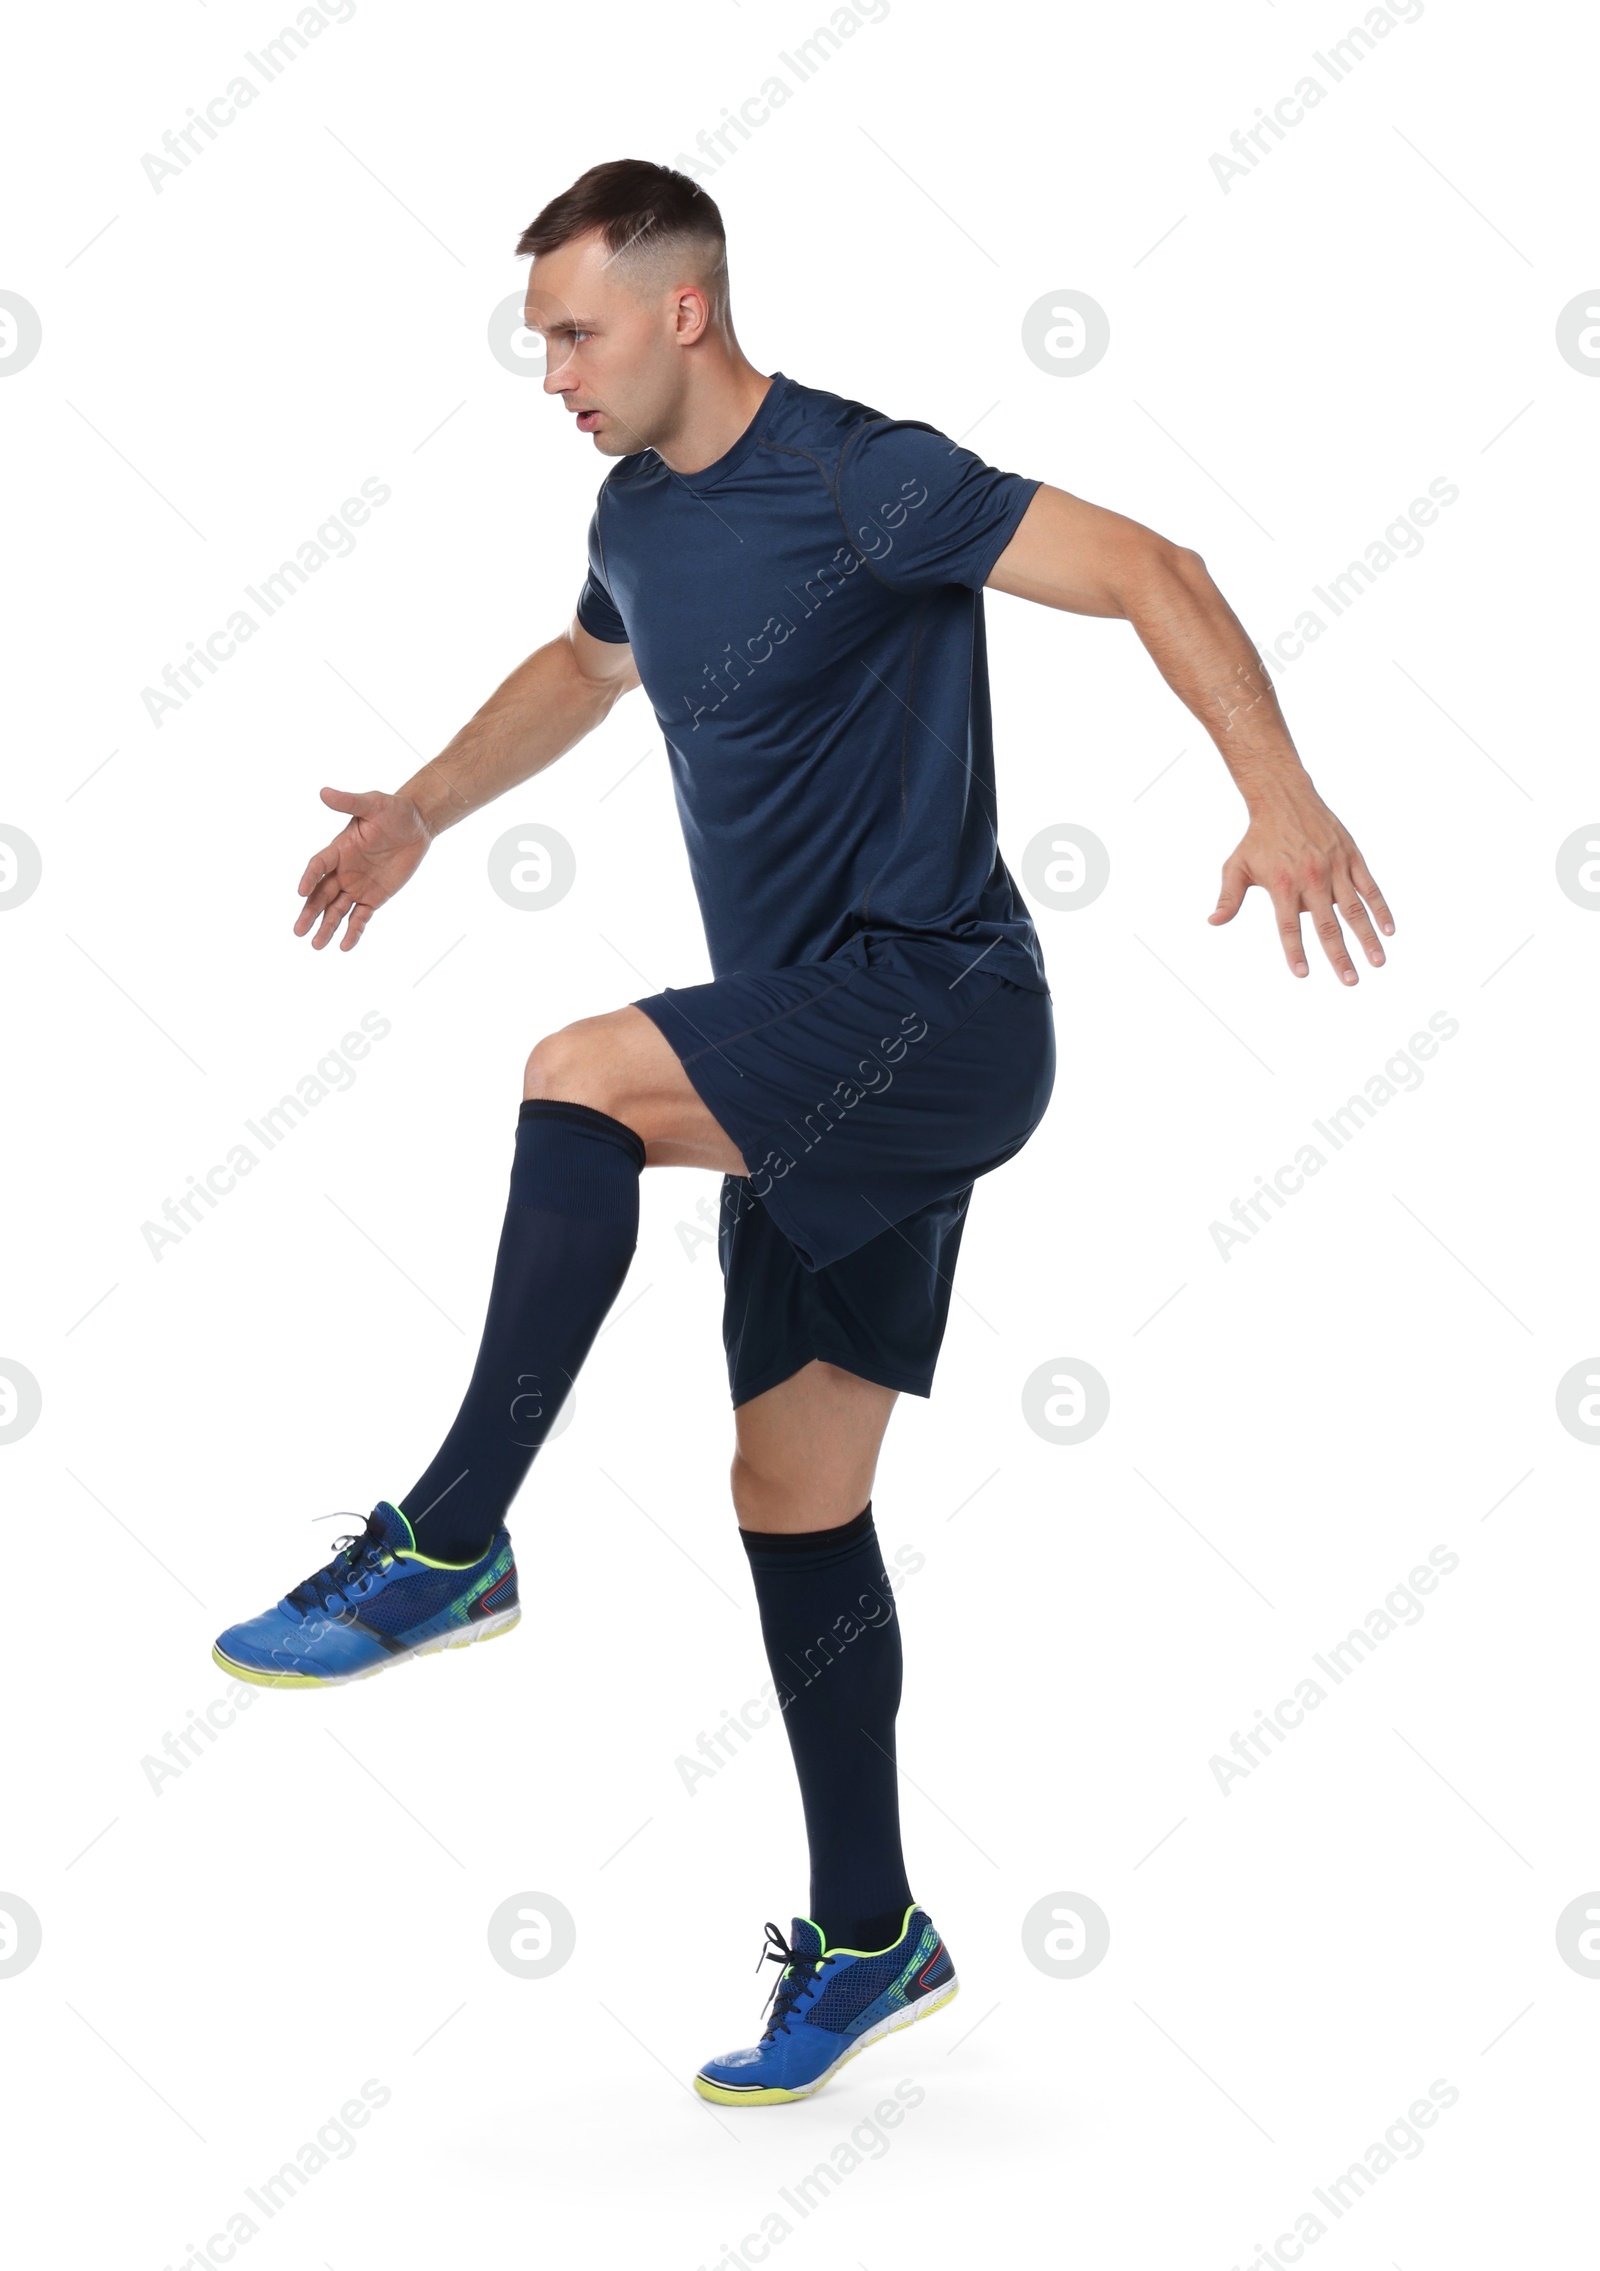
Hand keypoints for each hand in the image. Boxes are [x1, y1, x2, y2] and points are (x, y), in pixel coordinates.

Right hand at [294, 787, 431, 950]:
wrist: (417, 825)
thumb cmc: (393, 810)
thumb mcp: (373, 804)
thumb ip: (349, 802)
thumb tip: (323, 792)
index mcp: (339, 849)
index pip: (318, 866)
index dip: (309, 878)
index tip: (301, 892)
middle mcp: (343, 870)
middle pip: (321, 895)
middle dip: (310, 912)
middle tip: (298, 931)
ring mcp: (357, 886)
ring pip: (337, 910)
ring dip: (326, 927)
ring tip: (317, 946)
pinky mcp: (374, 897)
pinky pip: (360, 917)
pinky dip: (353, 931)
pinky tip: (344, 946)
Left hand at [1209, 778, 1393, 983]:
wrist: (1284, 798)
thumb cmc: (1258, 838)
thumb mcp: (1236, 866)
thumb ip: (1229, 897)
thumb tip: (1214, 922)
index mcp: (1283, 885)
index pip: (1289, 927)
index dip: (1295, 952)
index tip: (1302, 974)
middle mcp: (1311, 879)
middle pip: (1327, 926)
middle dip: (1339, 957)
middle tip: (1350, 982)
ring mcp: (1335, 868)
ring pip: (1354, 909)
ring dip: (1367, 938)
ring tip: (1377, 962)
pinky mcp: (1351, 857)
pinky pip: (1370, 888)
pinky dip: (1380, 909)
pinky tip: (1389, 930)